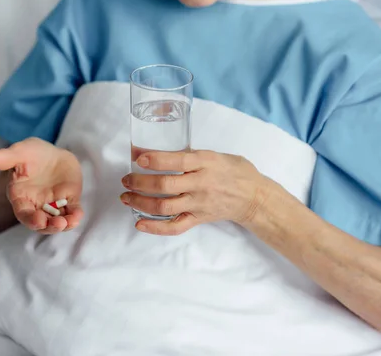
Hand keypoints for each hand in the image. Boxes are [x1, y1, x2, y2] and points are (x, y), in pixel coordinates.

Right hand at [0, 138, 83, 234]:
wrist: (54, 153)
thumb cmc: (33, 153)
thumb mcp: (21, 152)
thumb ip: (6, 157)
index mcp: (21, 196)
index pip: (23, 213)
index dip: (30, 219)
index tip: (38, 221)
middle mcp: (36, 205)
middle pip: (40, 222)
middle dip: (48, 226)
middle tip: (58, 224)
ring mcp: (54, 205)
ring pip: (56, 221)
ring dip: (63, 225)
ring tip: (68, 223)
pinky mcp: (69, 201)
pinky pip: (71, 212)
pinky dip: (75, 216)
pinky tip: (78, 216)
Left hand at [120, 150, 269, 235]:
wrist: (254, 197)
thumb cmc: (234, 171)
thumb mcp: (214, 154)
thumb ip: (189, 154)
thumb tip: (155, 152)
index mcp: (206, 163)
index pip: (177, 160)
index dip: (155, 159)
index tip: (138, 158)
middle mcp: (201, 184)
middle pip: (165, 185)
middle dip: (139, 182)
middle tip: (126, 179)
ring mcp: (198, 204)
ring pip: (164, 206)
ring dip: (140, 202)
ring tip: (126, 197)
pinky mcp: (197, 219)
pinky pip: (174, 227)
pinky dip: (154, 228)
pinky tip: (139, 223)